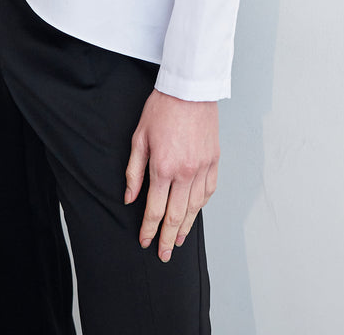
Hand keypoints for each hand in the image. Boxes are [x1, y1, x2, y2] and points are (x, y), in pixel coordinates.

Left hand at [124, 89, 219, 261]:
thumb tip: (129, 198)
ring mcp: (203, 167)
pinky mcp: (214, 160)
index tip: (144, 241)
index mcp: (163, 167)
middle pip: (176, 215)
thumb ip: (134, 171)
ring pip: (195, 207)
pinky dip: (201, 205)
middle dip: (167, 237)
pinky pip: (209, 191)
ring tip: (179, 240)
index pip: (155, 209)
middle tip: (163, 253)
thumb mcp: (139, 138)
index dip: (148, 228)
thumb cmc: (161, 109)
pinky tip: (196, 213)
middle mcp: (185, 172)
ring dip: (186, 227)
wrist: (189, 89)